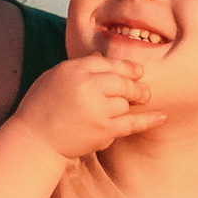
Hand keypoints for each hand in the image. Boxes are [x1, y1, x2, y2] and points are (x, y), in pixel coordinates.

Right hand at [9, 50, 163, 165]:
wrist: (34, 140)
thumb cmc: (40, 108)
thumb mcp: (54, 78)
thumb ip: (78, 67)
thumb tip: (101, 57)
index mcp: (73, 69)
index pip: (107, 63)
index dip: (124, 68)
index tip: (136, 71)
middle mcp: (87, 86)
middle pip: (121, 81)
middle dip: (134, 85)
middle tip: (142, 90)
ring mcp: (97, 108)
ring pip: (125, 102)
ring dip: (129, 105)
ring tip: (138, 103)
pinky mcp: (103, 130)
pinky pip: (132, 123)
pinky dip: (149, 120)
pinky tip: (162, 116)